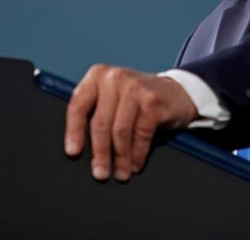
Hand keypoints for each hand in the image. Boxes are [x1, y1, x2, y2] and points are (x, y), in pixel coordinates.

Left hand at [64, 64, 197, 181]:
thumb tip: (78, 148)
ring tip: (121, 173)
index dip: (74, 131)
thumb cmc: (137, 100)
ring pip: (120, 131)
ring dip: (120, 157)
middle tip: (100, 173)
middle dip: (100, 152)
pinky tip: (135, 164)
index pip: (79, 105)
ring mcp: (135, 87)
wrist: (176, 92)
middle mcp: (115, 78)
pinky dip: (137, 154)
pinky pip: (141, 134)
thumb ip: (95, 112)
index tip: (73, 152)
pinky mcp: (153, 101)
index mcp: (98, 75)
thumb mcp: (112, 97)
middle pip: (100, 122)